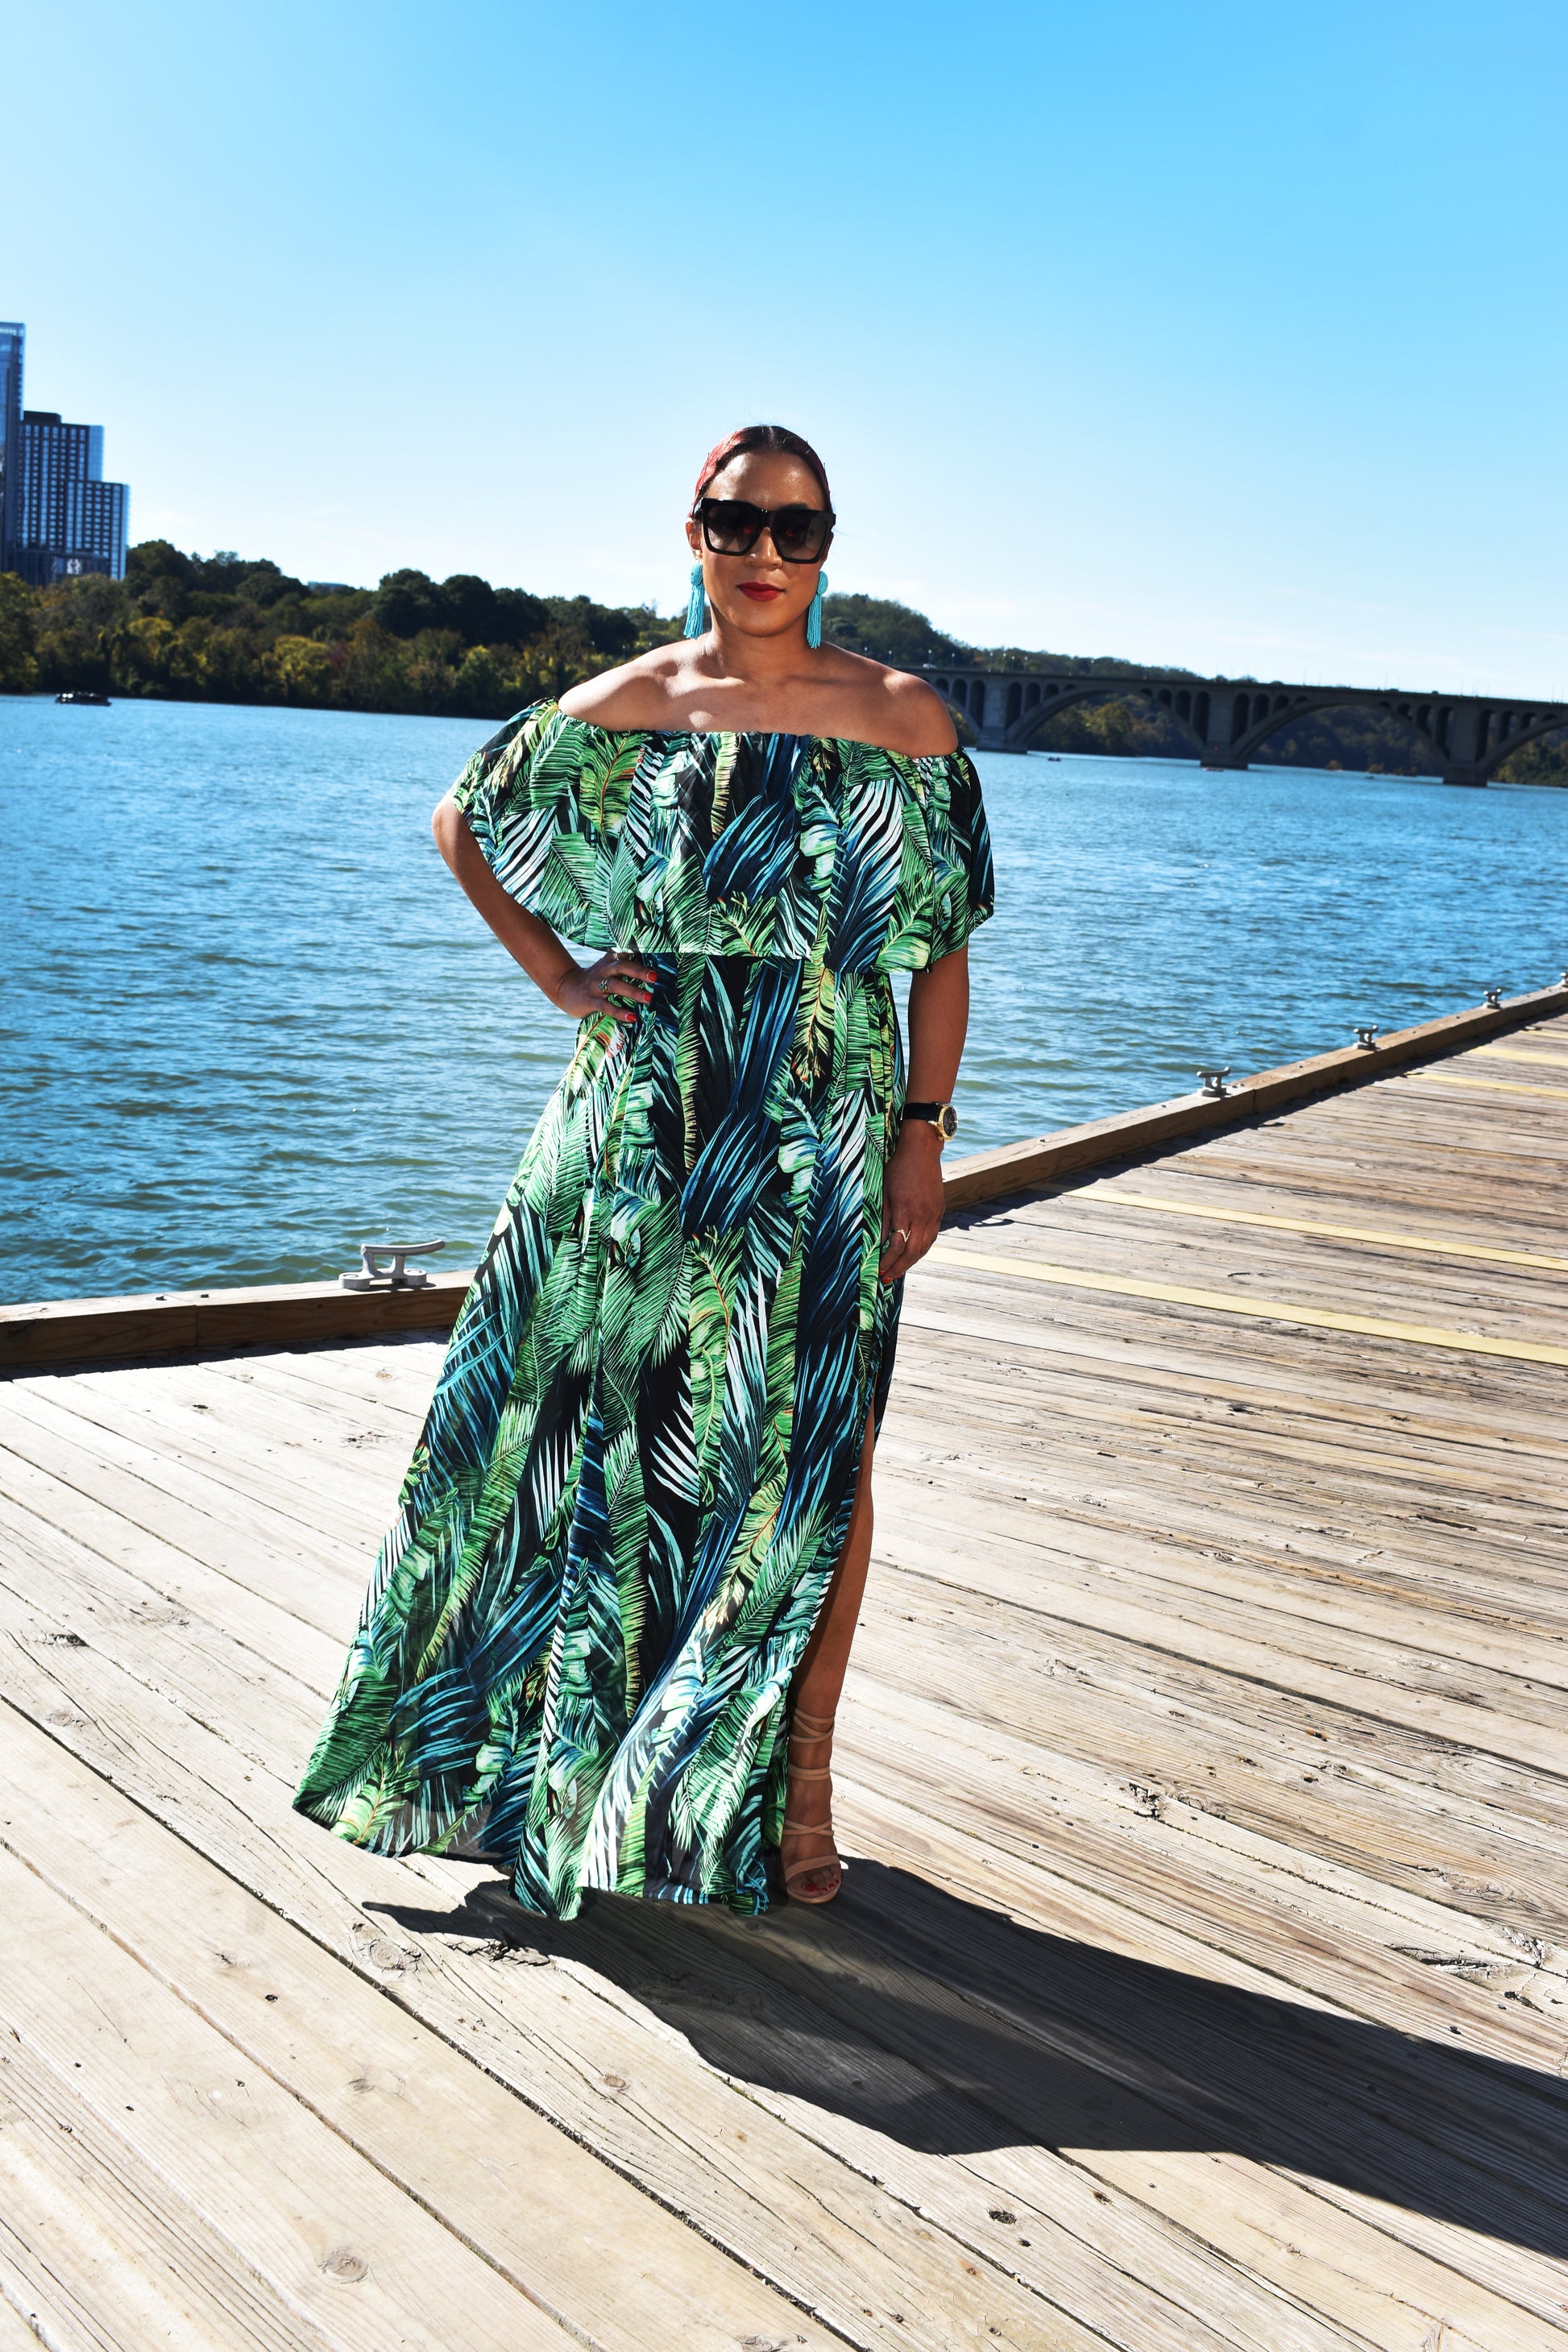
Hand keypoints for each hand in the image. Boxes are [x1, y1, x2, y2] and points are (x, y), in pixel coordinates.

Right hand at [553, 951, 657, 1024]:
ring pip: (615, 986)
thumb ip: (625, 965)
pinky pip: (606, 1006)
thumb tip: (652, 969)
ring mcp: (596, 986)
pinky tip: (632, 1017)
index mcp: (609, 961)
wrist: (564, 988)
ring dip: (633, 991)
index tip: (652, 947)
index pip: (624, 952)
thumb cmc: (594, 979)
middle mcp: (603, 971)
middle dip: (639, 971)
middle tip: (655, 977)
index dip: (636, 948)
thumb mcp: (607, 968)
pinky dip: (619, 1012)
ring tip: (649, 998)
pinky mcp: (590, 1001)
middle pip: (621, 967)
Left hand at [879, 1122, 944, 1283]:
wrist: (922, 1152)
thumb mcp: (884, 1191)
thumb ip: (883, 1218)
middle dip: (899, 1268)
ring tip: (899, 1271)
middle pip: (913, 1252)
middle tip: (887, 1278)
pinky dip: (921, 1250)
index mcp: (905, 1210)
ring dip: (911, 1262)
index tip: (878, 1269)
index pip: (897, 1245)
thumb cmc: (898, 1168)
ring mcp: (933, 1215)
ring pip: (924, 1247)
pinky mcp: (939, 1212)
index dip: (887, 1260)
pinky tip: (913, 1254)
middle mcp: (922, 1216)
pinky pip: (931, 1237)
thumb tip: (877, 1241)